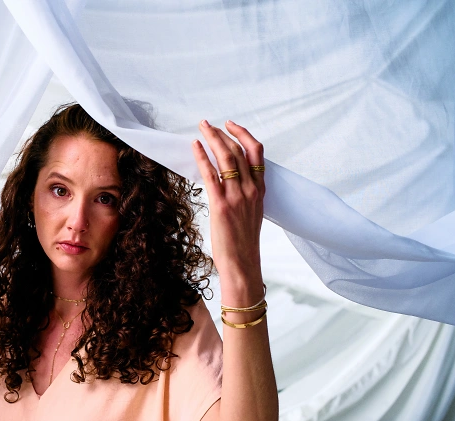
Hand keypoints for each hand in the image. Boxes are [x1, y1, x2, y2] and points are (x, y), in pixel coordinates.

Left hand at [192, 120, 264, 301]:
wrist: (243, 263)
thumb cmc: (243, 242)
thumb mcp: (251, 214)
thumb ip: (246, 196)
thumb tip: (231, 183)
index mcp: (259, 191)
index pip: (256, 154)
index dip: (244, 135)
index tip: (231, 125)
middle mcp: (251, 190)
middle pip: (239, 151)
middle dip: (223, 133)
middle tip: (209, 123)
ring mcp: (237, 196)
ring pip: (227, 158)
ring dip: (213, 139)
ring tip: (202, 128)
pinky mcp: (221, 205)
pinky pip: (211, 174)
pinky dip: (202, 157)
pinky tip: (195, 146)